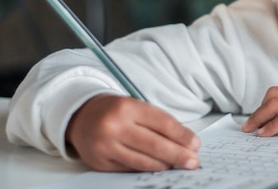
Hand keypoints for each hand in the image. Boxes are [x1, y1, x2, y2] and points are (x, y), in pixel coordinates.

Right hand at [65, 94, 199, 171]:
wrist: (81, 116)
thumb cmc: (117, 111)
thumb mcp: (136, 107)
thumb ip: (159, 122)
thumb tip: (186, 142)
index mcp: (128, 107)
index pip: (162, 123)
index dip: (182, 135)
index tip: (196, 144)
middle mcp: (115, 126)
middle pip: (154, 145)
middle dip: (177, 155)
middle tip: (193, 162)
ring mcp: (105, 146)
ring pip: (142, 161)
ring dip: (164, 166)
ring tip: (178, 166)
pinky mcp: (100, 163)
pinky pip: (129, 169)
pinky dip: (147, 170)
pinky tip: (159, 168)